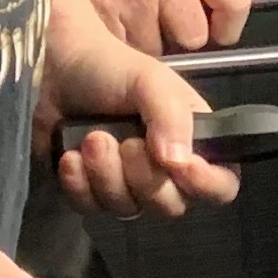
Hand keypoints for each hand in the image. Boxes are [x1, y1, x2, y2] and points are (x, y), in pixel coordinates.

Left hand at [39, 13, 244, 219]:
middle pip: (171, 205)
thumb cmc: (111, 68)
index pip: (221, 185)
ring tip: (90, 138)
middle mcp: (166, 171)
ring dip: (105, 174)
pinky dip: (78, 184)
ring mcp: (126, 184)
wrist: (56, 68)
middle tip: (125, 141)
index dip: (206, 184)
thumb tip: (176, 162)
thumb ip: (172, 117)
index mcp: (194, 143)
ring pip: (128, 208)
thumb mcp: (152, 81)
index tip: (179, 164)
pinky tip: (70, 156)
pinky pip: (91, 208)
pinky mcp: (88, 190)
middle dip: (143, 176)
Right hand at [61, 0, 253, 52]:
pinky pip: (124, 54)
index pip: (236, 1)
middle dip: (178, 39)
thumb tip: (225, 27)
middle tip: (159, 24)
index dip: (228, 25)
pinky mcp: (102, 17)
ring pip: (157, 52)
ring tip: (128, 21)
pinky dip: (118, 48)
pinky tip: (110, 26)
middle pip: (194, 38)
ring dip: (144, 46)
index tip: (219, 32)